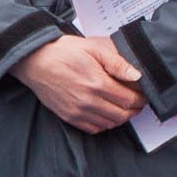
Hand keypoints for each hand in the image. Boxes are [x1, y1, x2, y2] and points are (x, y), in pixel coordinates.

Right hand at [13, 35, 144, 133]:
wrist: (34, 61)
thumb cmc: (62, 52)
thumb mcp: (93, 48)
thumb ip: (117, 62)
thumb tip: (137, 76)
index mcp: (97, 83)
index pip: (130, 100)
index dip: (141, 98)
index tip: (143, 93)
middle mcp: (88, 101)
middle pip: (123, 115)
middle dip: (134, 109)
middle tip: (136, 101)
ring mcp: (77, 111)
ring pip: (110, 124)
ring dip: (121, 117)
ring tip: (122, 106)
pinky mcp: (69, 117)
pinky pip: (94, 129)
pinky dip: (105, 124)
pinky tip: (105, 113)